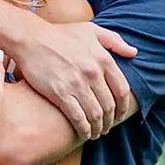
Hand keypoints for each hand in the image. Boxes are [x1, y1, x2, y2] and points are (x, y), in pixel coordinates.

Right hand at [13, 21, 136, 141]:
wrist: (30, 38)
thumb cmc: (60, 34)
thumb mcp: (91, 30)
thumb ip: (114, 40)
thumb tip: (133, 53)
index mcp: (103, 58)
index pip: (122, 90)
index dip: (124, 107)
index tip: (120, 115)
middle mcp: (93, 72)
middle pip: (109, 106)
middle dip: (110, 121)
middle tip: (107, 127)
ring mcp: (76, 84)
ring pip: (95, 115)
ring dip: (98, 128)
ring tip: (96, 133)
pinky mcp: (60, 93)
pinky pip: (78, 118)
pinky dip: (84, 129)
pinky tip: (85, 133)